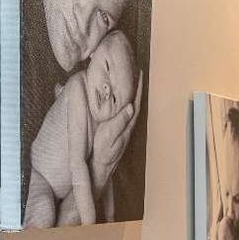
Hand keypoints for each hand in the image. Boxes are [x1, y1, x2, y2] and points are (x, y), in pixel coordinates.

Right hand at [91, 70, 142, 194]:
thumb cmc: (103, 155)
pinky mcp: (118, 130)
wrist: (99, 169)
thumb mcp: (109, 138)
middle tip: (136, 70)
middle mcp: (128, 125)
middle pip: (134, 101)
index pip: (134, 101)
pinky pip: (123, 111)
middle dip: (136, 86)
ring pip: (130, 105)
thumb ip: (119, 123)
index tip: (139, 72)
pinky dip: (125, 100)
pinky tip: (121, 96)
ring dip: (131, 92)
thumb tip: (130, 108)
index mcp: (126, 124)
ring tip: (131, 78)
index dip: (137, 87)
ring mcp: (124, 128)